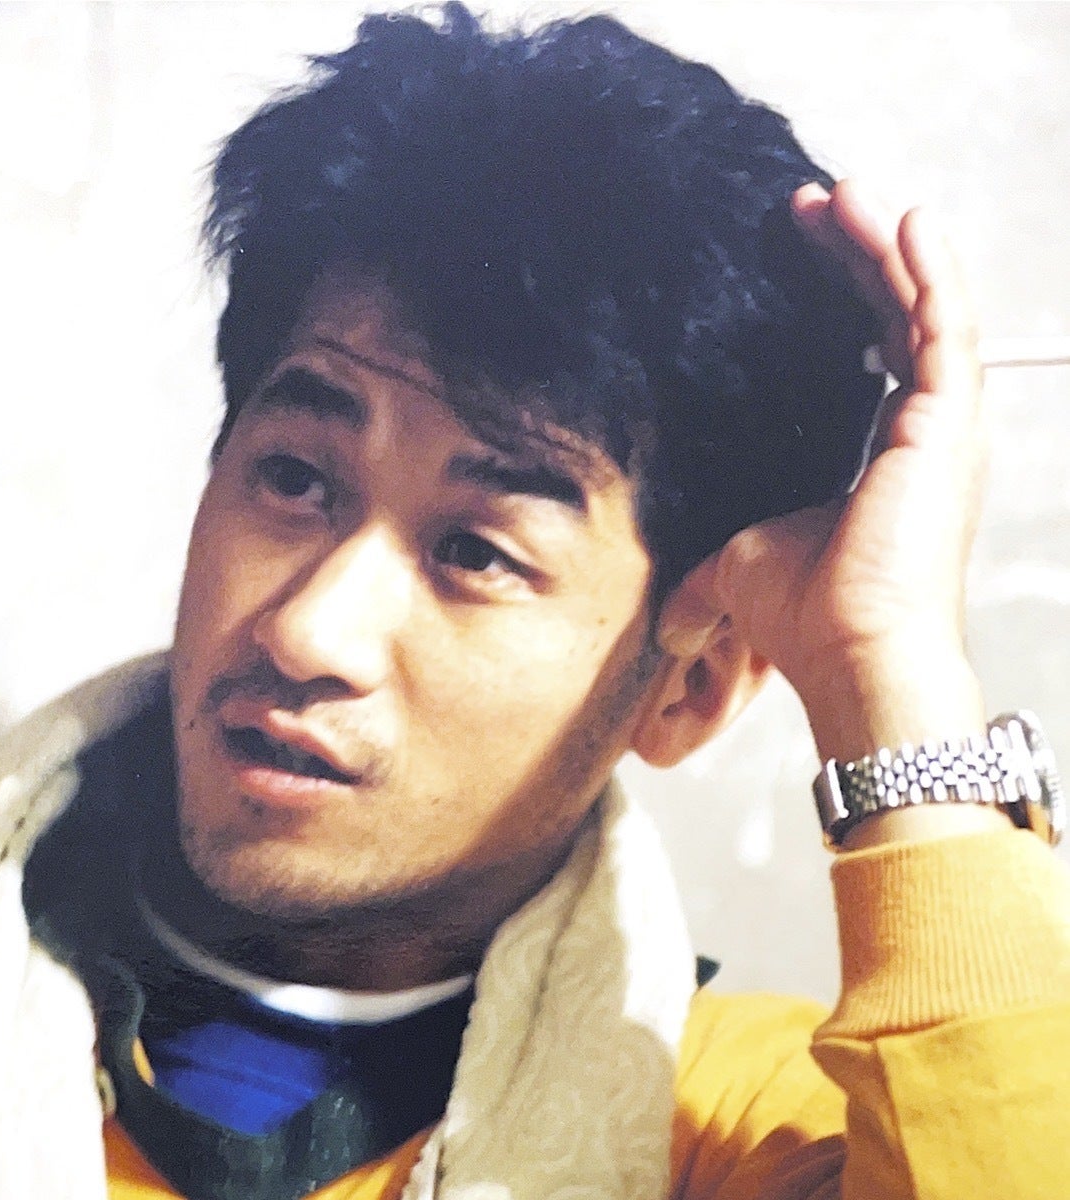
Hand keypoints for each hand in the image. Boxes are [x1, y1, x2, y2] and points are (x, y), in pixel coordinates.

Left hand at [660, 180, 990, 797]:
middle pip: (893, 313)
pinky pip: (947, 323)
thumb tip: (665, 617)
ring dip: (885, 244)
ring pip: (922, 305)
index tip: (791, 244)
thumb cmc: (806, 617)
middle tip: (806, 202)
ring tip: (842, 193)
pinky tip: (903, 217)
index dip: (835, 291)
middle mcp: (920, 432)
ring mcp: (941, 425)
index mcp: (879, 453)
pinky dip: (930, 268)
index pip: (866, 347)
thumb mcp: (740, 564)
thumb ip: (707, 574)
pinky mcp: (948, 422)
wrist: (847, 653)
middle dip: (853, 252)